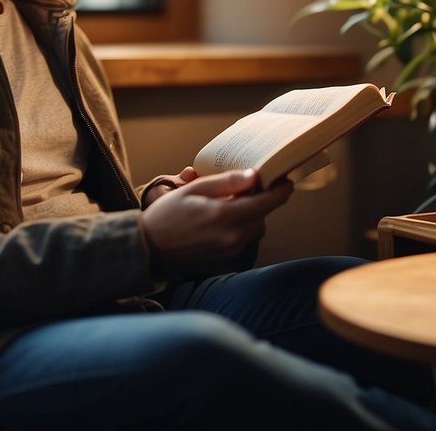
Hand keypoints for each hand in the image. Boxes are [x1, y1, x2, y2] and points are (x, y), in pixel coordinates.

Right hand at [141, 169, 292, 274]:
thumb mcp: (194, 189)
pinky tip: (224, 218)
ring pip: (255, 228)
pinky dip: (242, 227)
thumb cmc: (168, 214)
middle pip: (263, 216)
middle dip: (263, 201)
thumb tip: (254, 177)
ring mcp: (229, 250)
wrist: (149, 247)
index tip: (285, 181)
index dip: (280, 191)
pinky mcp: (225, 258)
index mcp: (225, 215)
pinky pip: (244, 239)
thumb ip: (227, 182)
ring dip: (253, 215)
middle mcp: (232, 236)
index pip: (266, 203)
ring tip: (235, 202)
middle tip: (252, 187)